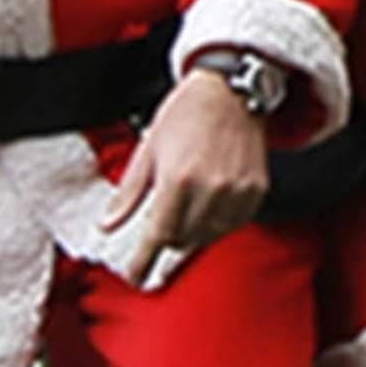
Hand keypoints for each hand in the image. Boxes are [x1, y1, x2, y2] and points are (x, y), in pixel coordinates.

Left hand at [114, 67, 272, 273]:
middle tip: (161, 226)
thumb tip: (108, 224)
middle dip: (167, 238)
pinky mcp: (257, 190)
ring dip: (193, 232)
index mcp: (178, 179)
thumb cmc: (186, 112)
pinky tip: (209, 206)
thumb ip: (129, 192)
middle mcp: (210, 189)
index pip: (158, 235)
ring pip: (209, 235)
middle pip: (183, 239)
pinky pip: (235, 224)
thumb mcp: (148, 148)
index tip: (136, 277)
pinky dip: (218, 223)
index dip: (143, 261)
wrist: (231, 89)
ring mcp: (237, 191)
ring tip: (186, 211)